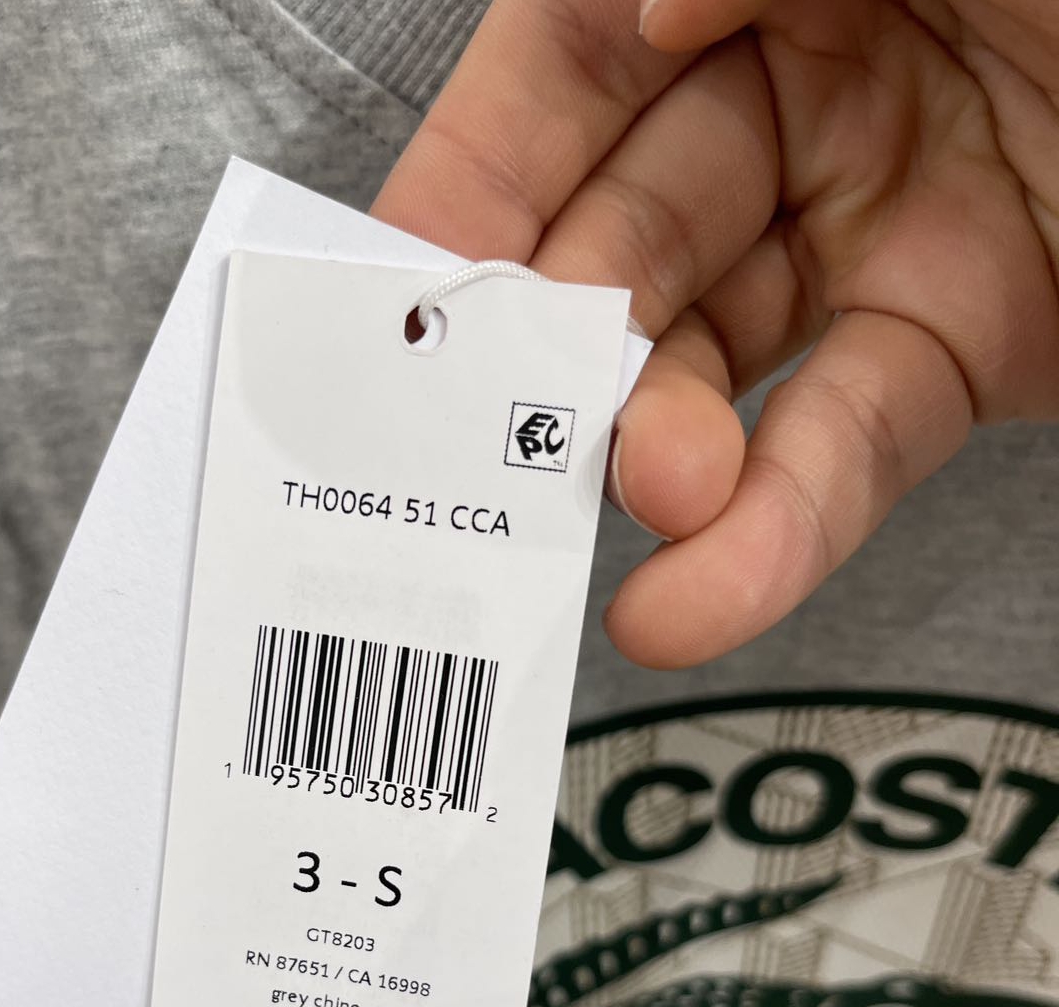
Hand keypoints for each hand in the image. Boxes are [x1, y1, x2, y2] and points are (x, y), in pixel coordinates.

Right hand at [373, 0, 1058, 666]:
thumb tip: (627, 8)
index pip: (568, 66)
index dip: (474, 180)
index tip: (398, 300)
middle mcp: (813, 72)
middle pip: (630, 230)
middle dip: (569, 343)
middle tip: (521, 439)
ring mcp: (887, 219)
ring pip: (725, 361)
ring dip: (662, 460)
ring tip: (636, 533)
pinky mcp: (966, 344)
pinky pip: (847, 441)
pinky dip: (774, 529)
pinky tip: (702, 590)